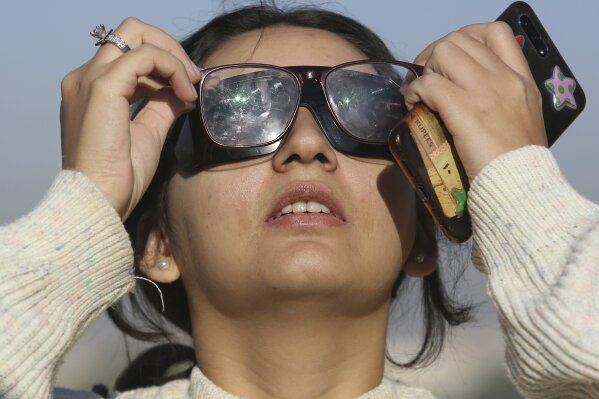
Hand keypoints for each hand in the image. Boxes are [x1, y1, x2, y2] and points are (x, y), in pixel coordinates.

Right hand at [60, 18, 200, 219]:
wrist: (98, 201)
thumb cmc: (119, 177)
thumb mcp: (148, 133)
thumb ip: (162, 107)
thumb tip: (183, 90)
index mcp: (92, 89)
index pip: (130, 54)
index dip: (165, 64)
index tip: (188, 88)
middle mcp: (85, 77)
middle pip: (132, 32)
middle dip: (169, 48)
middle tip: (191, 78)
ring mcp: (90, 79)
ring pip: (137, 34)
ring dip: (173, 56)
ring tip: (190, 88)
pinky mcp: (103, 87)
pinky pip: (145, 55)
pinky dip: (172, 67)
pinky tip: (184, 94)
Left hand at [403, 22, 546, 181]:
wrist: (521, 185)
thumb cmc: (519, 163)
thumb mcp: (522, 121)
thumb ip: (503, 102)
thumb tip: (472, 98)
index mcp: (521, 79)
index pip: (496, 33)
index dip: (465, 39)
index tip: (450, 61)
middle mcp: (504, 78)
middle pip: (460, 39)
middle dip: (435, 55)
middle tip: (427, 78)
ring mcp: (484, 90)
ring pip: (443, 53)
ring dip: (424, 70)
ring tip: (420, 93)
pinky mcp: (463, 108)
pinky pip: (428, 83)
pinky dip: (414, 91)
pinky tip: (412, 105)